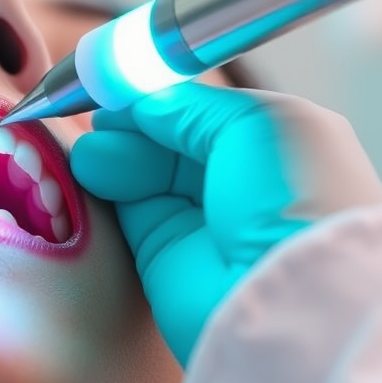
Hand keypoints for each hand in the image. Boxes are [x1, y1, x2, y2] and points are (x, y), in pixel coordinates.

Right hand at [71, 84, 381, 365]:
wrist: (292, 298)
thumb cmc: (293, 196)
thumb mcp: (255, 122)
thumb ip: (192, 107)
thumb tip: (144, 105)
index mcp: (272, 145)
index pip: (202, 113)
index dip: (159, 99)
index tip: (118, 85)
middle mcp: (237, 185)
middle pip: (167, 142)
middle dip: (131, 126)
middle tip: (97, 119)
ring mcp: (201, 222)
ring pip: (142, 174)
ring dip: (113, 154)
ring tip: (89, 150)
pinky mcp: (165, 256)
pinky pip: (127, 212)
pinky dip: (105, 189)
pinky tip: (88, 170)